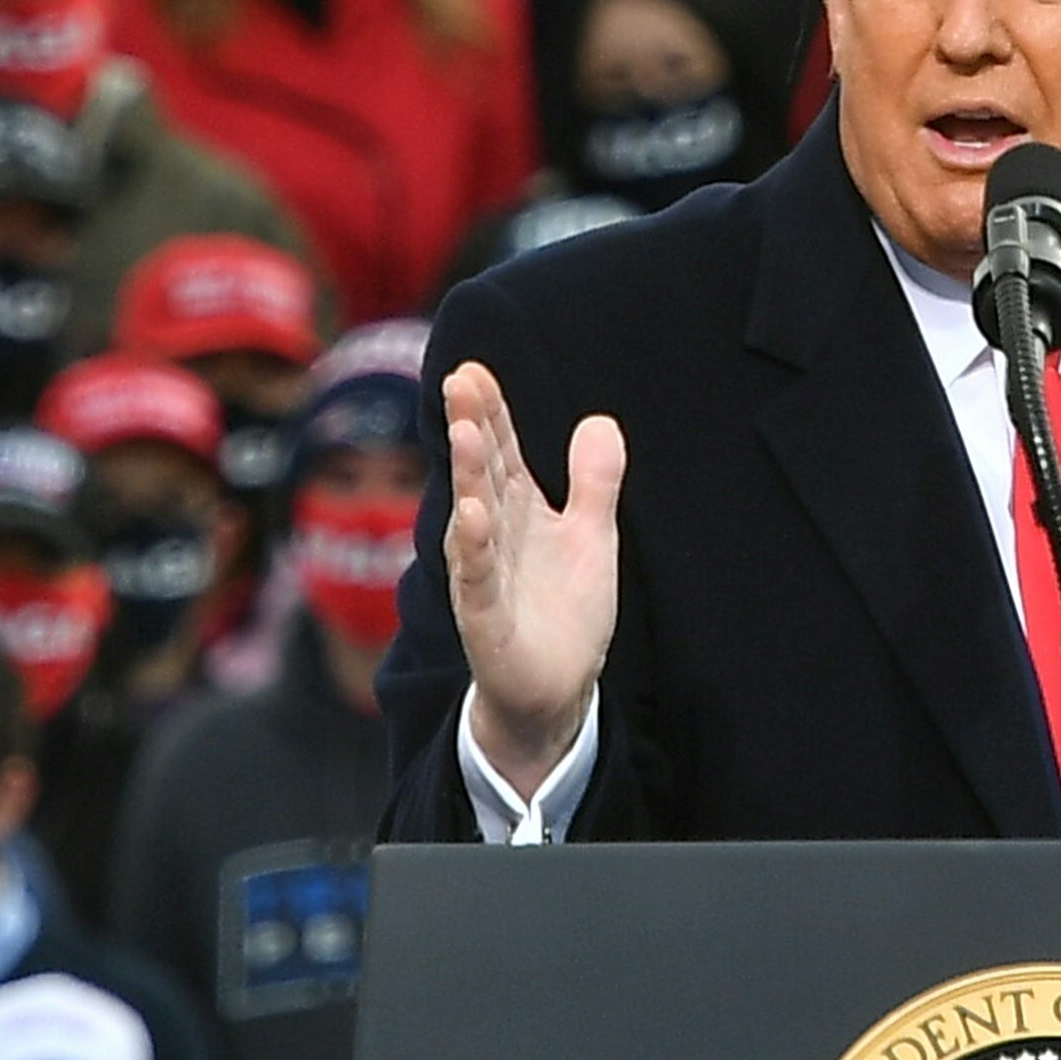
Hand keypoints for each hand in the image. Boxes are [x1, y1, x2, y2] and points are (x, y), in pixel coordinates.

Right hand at [441, 362, 624, 789]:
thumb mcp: (590, 536)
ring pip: (474, 518)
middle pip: (483, 474)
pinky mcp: (487, 620)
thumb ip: (594, 481)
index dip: (491, 413)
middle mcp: (493, 537)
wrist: (554, 690)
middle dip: (472, 427)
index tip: (475, 369)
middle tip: (460, 379)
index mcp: (517, 513)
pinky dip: (476, 549)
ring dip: (468, 477)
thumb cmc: (564, 610)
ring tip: (465, 432)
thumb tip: (600, 419)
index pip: (502, 453)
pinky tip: (472, 516)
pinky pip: (478, 580)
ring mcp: (485, 577)